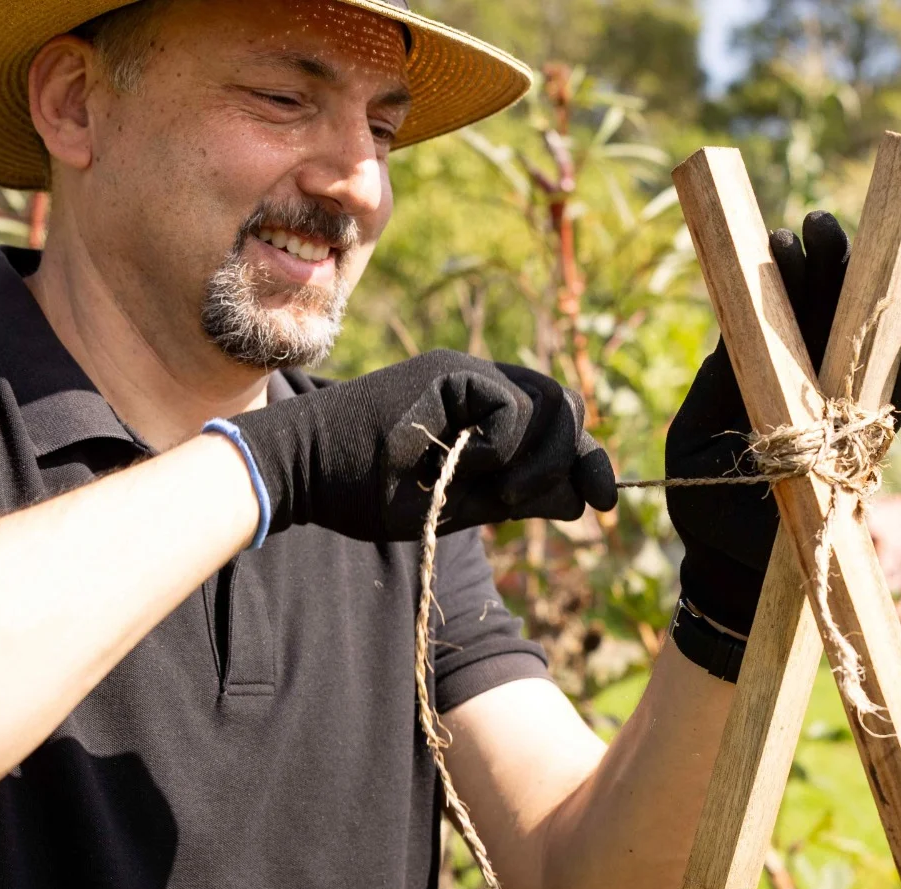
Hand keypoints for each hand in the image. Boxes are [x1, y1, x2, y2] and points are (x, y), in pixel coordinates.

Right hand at [225, 351, 615, 541]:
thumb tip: (582, 500)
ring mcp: (463, 371)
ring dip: (544, 456)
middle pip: (565, 405)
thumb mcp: (456, 505)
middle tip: (577, 504)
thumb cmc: (362, 494)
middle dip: (578, 457)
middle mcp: (478, 381)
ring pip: (549, 402)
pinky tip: (469, 464)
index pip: (557, 424)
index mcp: (482, 411)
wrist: (298, 472)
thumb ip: (515, 497)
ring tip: (505, 493)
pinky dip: (504, 443)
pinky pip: (511, 404)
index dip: (586, 460)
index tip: (602, 502)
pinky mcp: (447, 371)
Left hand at [666, 211, 900, 676]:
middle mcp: (809, 385)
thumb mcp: (696, 439)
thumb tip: (735, 332)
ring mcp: (843, 416)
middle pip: (827, 316)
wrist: (736, 574)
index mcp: (762, 373)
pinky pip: (894, 408)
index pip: (779, 313)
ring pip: (863, 349)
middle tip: (823, 227)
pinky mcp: (868, 452)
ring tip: (867, 259)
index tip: (781, 240)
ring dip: (868, 304)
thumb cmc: (707, 505)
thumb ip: (719, 388)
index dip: (784, 275)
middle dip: (828, 269)